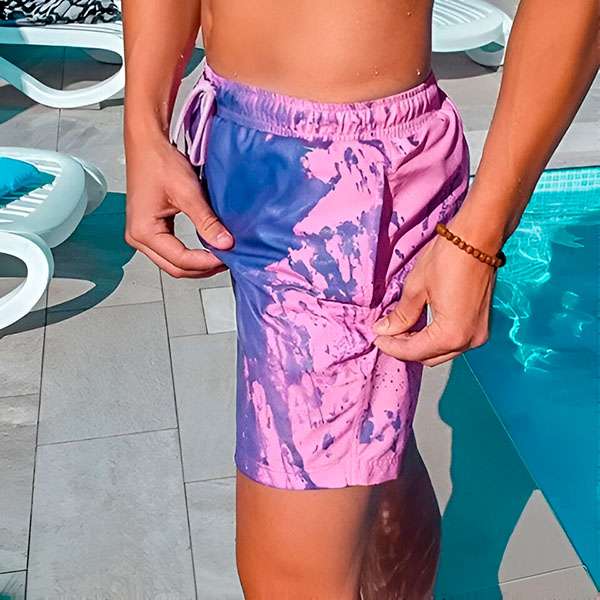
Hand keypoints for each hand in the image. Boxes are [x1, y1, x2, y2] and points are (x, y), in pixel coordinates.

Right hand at [124, 132, 233, 278]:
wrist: (147, 143)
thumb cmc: (159, 162)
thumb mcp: (188, 193)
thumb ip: (207, 222)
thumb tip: (225, 243)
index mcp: (143, 231)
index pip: (181, 260)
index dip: (207, 262)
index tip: (227, 257)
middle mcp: (138, 237)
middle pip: (175, 268)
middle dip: (202, 268)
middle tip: (227, 261)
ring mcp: (141, 235)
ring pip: (173, 263)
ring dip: (197, 264)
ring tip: (219, 256)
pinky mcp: (149, 230)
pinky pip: (171, 251)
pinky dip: (189, 254)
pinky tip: (206, 249)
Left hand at [371, 217, 500, 366]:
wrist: (478, 238)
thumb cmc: (449, 258)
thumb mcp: (416, 288)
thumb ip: (401, 315)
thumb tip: (385, 329)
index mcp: (451, 334)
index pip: (414, 351)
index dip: (391, 346)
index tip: (376, 338)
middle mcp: (468, 340)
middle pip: (429, 356)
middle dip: (405, 347)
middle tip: (386, 334)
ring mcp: (478, 333)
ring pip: (442, 351)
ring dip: (420, 344)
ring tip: (399, 329)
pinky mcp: (481, 324)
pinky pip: (454, 340)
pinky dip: (436, 338)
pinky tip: (420, 325)